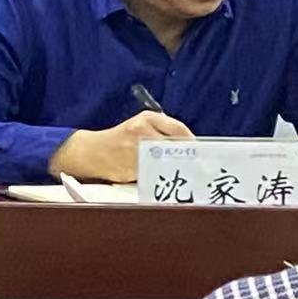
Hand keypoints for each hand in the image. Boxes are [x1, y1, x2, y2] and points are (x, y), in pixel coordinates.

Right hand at [48, 110, 192, 182]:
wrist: (92, 152)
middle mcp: (142, 131)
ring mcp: (137, 149)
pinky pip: (157, 173)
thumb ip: (163, 132)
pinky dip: (165, 177)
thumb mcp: (140, 126)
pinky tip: (169, 179)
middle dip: (190, 157)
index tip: (205, 153)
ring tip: (189, 175)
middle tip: (201, 167)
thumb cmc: (121, 140)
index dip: (194, 143)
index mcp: (147, 118)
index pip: (179, 129)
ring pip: (169, 161)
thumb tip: (193, 148)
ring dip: (181, 169)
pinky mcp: (133, 166)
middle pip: (177, 146)